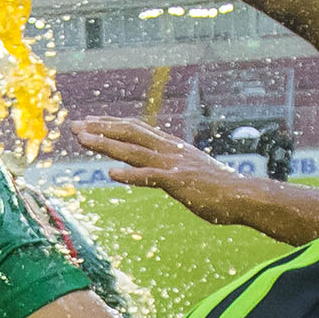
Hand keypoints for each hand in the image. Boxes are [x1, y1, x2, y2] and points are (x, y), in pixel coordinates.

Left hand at [73, 114, 275, 224]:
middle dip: (100, 128)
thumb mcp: (190, 170)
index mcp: (171, 146)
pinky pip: (150, 177)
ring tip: (84, 140)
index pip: (135, 128)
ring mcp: (173, 165)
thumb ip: (171, 166)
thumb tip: (157, 167)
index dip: (110, 124)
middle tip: (74, 126)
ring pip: (133, 151)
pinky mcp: (179, 182)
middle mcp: (169, 150)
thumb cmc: (218, 188)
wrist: (244, 196)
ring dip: (106, 144)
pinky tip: (111, 174)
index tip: (89, 121)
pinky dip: (130, 175)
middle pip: (129, 133)